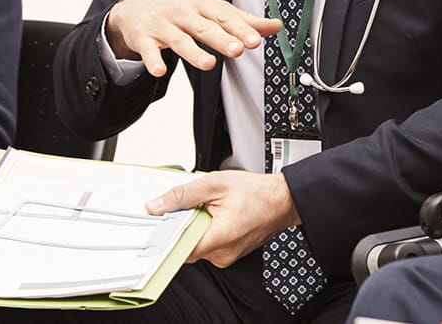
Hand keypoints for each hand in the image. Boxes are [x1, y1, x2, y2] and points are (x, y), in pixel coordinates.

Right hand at [107, 0, 280, 76]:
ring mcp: (163, 26)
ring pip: (180, 40)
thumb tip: (275, 26)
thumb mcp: (212, 10)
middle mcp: (184, 13)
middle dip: (222, 38)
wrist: (138, 5)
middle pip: (205, 27)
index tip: (256, 40)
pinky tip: (160, 71)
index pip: (225, 17)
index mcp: (203, 5)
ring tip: (209, 64)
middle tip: (238, 49)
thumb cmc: (182, 9)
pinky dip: (153, 61)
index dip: (241, 28)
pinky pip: (149, 52)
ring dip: (194, 53)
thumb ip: (243, 20)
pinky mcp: (144, 39)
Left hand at [147, 170, 297, 267]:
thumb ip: (182, 195)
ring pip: (197, 245)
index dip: (165, 235)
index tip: (160, 223)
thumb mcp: (215, 184)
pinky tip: (218, 216)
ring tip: (210, 210)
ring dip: (197, 228)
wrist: (284, 200)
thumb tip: (157, 205)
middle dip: (184, 226)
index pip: (177, 248)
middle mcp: (221, 254)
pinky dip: (208, 231)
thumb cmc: (258, 193)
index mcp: (217, 238)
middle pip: (185, 246)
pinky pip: (210, 245)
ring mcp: (226, 256)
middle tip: (192, 207)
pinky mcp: (230, 254)